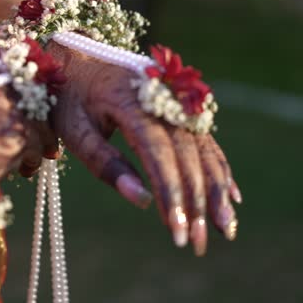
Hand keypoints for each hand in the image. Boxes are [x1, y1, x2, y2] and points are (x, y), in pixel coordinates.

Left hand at [47, 42, 240, 255]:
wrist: (78, 58)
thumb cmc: (70, 98)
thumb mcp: (74, 129)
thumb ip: (105, 164)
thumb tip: (140, 200)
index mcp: (131, 101)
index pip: (159, 154)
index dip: (170, 194)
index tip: (175, 230)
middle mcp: (162, 98)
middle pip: (188, 156)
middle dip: (196, 203)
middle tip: (197, 244)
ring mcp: (177, 101)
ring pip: (204, 150)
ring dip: (216, 191)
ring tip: (225, 229)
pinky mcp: (182, 107)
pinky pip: (206, 141)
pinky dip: (220, 169)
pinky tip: (232, 198)